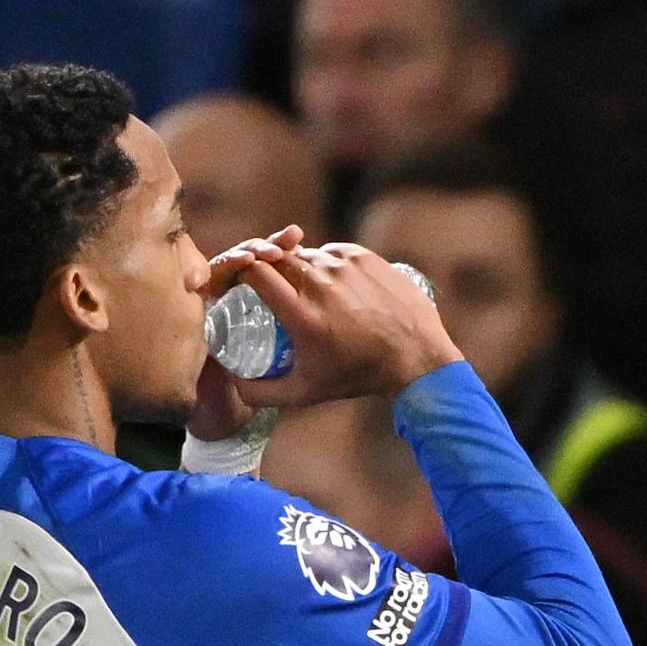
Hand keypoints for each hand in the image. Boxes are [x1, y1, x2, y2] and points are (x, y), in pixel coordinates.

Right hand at [186, 229, 459, 432]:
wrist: (417, 358)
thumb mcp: (305, 393)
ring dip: (295, 268)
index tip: (234, 280)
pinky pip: (329, 252)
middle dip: (260, 264)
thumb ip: (261, 393)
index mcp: (300, 313)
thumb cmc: (358, 376)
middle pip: (273, 256)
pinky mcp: (363, 256)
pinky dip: (323, 265)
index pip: (251, 269)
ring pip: (303, 255)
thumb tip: (230, 381)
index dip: (235, 268)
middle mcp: (320, 283)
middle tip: (261, 280)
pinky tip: (328, 284)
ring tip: (302, 291)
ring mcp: (343, 266)